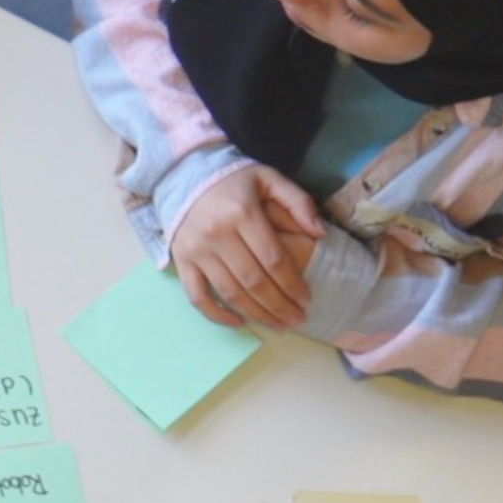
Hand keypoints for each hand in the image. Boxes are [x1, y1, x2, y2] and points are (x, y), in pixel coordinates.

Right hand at [169, 165, 325, 329]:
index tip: (308, 299)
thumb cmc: (233, 180)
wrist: (185, 175)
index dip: (293, 283)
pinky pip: (197, 295)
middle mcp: (217, 234)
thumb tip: (320, 233)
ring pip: (230, 292)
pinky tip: (238, 323)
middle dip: (280, 305)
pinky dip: (216, 314)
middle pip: (254, 281)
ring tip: (279, 326)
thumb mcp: (269, 179)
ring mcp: (196, 250)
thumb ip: (298, 201)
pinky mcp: (181, 261)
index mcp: (242, 213)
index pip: (273, 259)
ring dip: (257, 315)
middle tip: (298, 320)